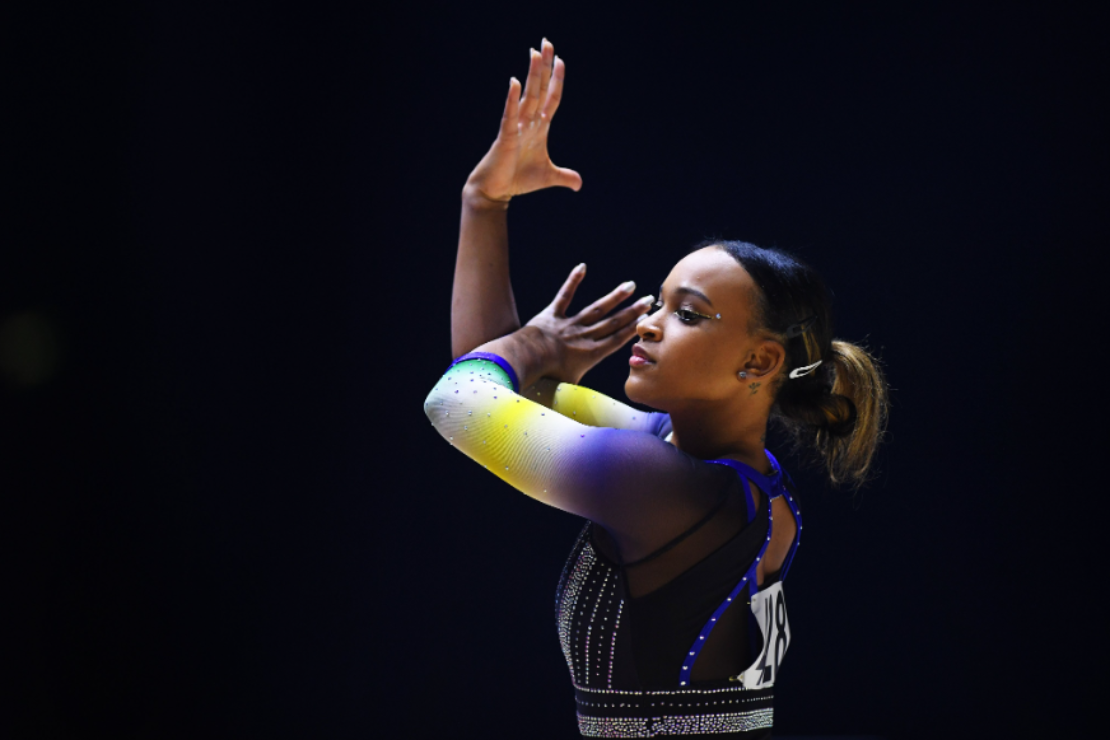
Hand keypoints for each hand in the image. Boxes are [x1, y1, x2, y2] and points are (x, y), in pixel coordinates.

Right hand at [464, 39, 581, 204]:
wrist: (497, 190)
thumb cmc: (518, 179)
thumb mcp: (548, 176)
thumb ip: (564, 176)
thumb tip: (579, 184)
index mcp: (539, 127)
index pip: (551, 98)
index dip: (557, 80)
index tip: (561, 60)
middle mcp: (529, 122)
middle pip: (539, 89)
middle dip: (544, 66)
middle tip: (547, 42)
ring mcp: (517, 127)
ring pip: (527, 96)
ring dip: (532, 75)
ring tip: (535, 52)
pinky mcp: (506, 136)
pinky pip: (510, 115)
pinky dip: (512, 99)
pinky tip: (515, 82)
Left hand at [524, 264, 653, 384]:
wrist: (527, 360)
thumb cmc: (546, 378)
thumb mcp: (570, 389)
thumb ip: (583, 393)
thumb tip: (591, 407)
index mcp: (591, 355)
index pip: (617, 339)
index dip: (632, 329)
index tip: (646, 320)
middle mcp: (584, 337)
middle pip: (613, 322)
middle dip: (632, 311)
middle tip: (649, 299)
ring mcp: (569, 324)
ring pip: (596, 308)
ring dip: (614, 297)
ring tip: (630, 286)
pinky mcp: (552, 315)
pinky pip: (564, 296)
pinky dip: (573, 281)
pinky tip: (582, 267)